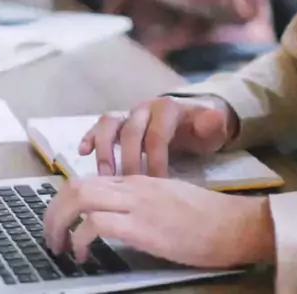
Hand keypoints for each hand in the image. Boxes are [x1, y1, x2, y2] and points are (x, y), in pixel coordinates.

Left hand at [43, 175, 275, 268]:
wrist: (234, 224)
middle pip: (77, 184)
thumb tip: (117, 219)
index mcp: (140, 181)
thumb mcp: (169, 202)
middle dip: (53, 211)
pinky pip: (97, 224)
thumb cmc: (208, 219)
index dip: (66, 200)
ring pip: (81, 197)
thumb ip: (142, 203)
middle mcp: (135, 186)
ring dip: (59, 222)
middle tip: (50, 236)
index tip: (60, 222)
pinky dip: (81, 239)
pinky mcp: (144, 225)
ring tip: (59, 246)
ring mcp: (139, 202)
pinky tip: (84, 255)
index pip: (90, 179)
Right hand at [78, 95, 239, 176]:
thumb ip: (213, 125)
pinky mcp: (117, 123)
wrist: (193, 118)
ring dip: (105, 150)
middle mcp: (144, 108)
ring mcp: (128, 114)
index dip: (154, 160)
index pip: (156, 135)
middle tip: (129, 187)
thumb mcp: (212, 128)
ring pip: (109, 124)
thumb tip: (214, 118)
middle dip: (128, 160)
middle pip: (130, 130)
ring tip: (104, 178)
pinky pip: (99, 126)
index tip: (156, 185)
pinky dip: (89, 137)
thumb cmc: (199, 129)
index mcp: (166, 108)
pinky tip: (82, 153)